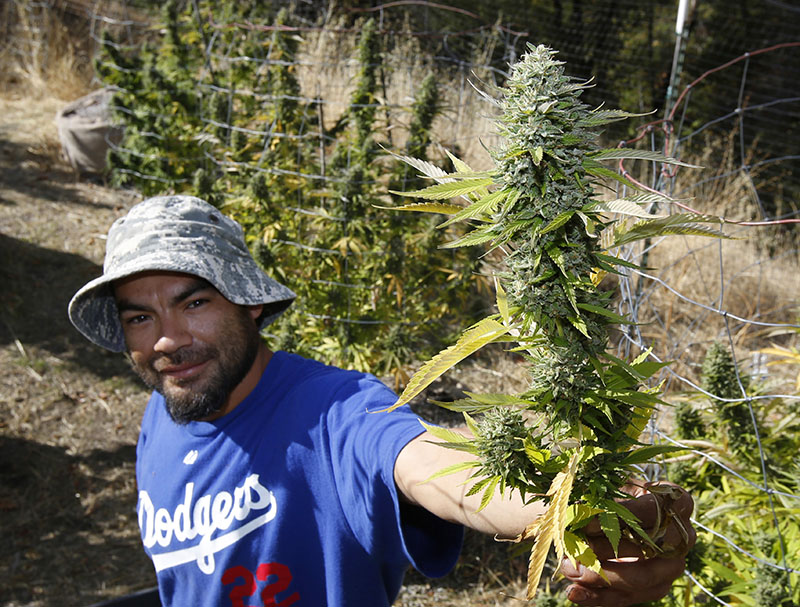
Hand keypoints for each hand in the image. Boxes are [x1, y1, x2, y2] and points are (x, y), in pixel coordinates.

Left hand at [560, 482, 695, 605]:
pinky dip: (598, 597)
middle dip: (607, 552)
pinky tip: (575, 593)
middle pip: (649, 550)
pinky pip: (629, 597)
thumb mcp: (613, 488)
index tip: (587, 523)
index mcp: (677, 502)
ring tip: (569, 570)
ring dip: (600, 577)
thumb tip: (585, 521)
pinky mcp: (655, 587)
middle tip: (575, 549)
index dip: (619, 517)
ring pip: (641, 579)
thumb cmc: (618, 493)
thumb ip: (604, 503)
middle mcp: (682, 536)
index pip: (652, 511)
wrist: (623, 511)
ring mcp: (671, 565)